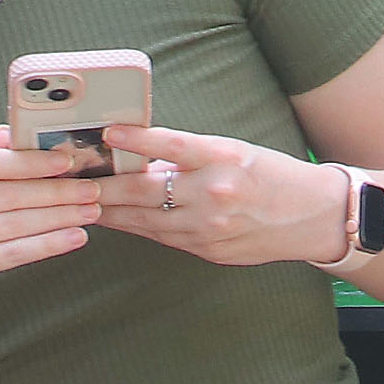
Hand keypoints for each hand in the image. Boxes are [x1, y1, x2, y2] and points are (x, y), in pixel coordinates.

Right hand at [0, 126, 104, 329]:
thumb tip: (10, 134)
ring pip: (15, 223)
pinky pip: (12, 253)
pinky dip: (47, 244)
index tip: (67, 159)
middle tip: (91, 186)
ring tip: (91, 210)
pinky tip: (73, 238)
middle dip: (55, 190)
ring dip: (59, 216)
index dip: (31, 161)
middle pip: (7, 194)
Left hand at [90, 124, 349, 264]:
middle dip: (104, 186)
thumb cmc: (272, 174)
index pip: (173, 145)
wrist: (312, 216)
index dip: (137, 139)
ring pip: (145, 219)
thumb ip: (190, 155)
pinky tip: (115, 219)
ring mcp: (210, 228)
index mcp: (225, 159)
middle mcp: (216, 194)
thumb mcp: (235, 150)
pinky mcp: (207, 250)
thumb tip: (142, 155)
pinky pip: (161, 237)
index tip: (107, 133)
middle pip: (146, 190)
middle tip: (71, 178)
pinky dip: (135, 226)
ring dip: (110, 211)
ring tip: (80, 201)